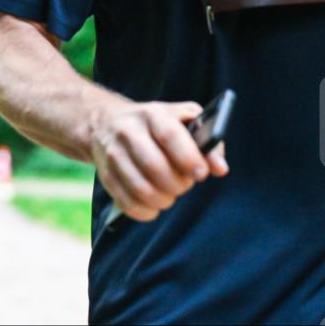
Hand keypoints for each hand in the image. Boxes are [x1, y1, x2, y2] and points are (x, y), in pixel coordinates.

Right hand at [89, 99, 228, 221]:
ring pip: (140, 189)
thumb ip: (207, 142)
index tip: (201, 175)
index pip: (170, 135)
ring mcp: (112, 154)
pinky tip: (154, 205)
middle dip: (177, 184)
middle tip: (185, 184)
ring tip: (170, 195)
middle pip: (154, 166)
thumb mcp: (183, 120)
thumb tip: (220, 169)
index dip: (188, 158)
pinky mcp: (105, 175)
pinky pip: (126, 202)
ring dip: (163, 200)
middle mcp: (128, 132)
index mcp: (152, 114)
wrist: (105, 123)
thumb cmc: (155, 124)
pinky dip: (145, 211)